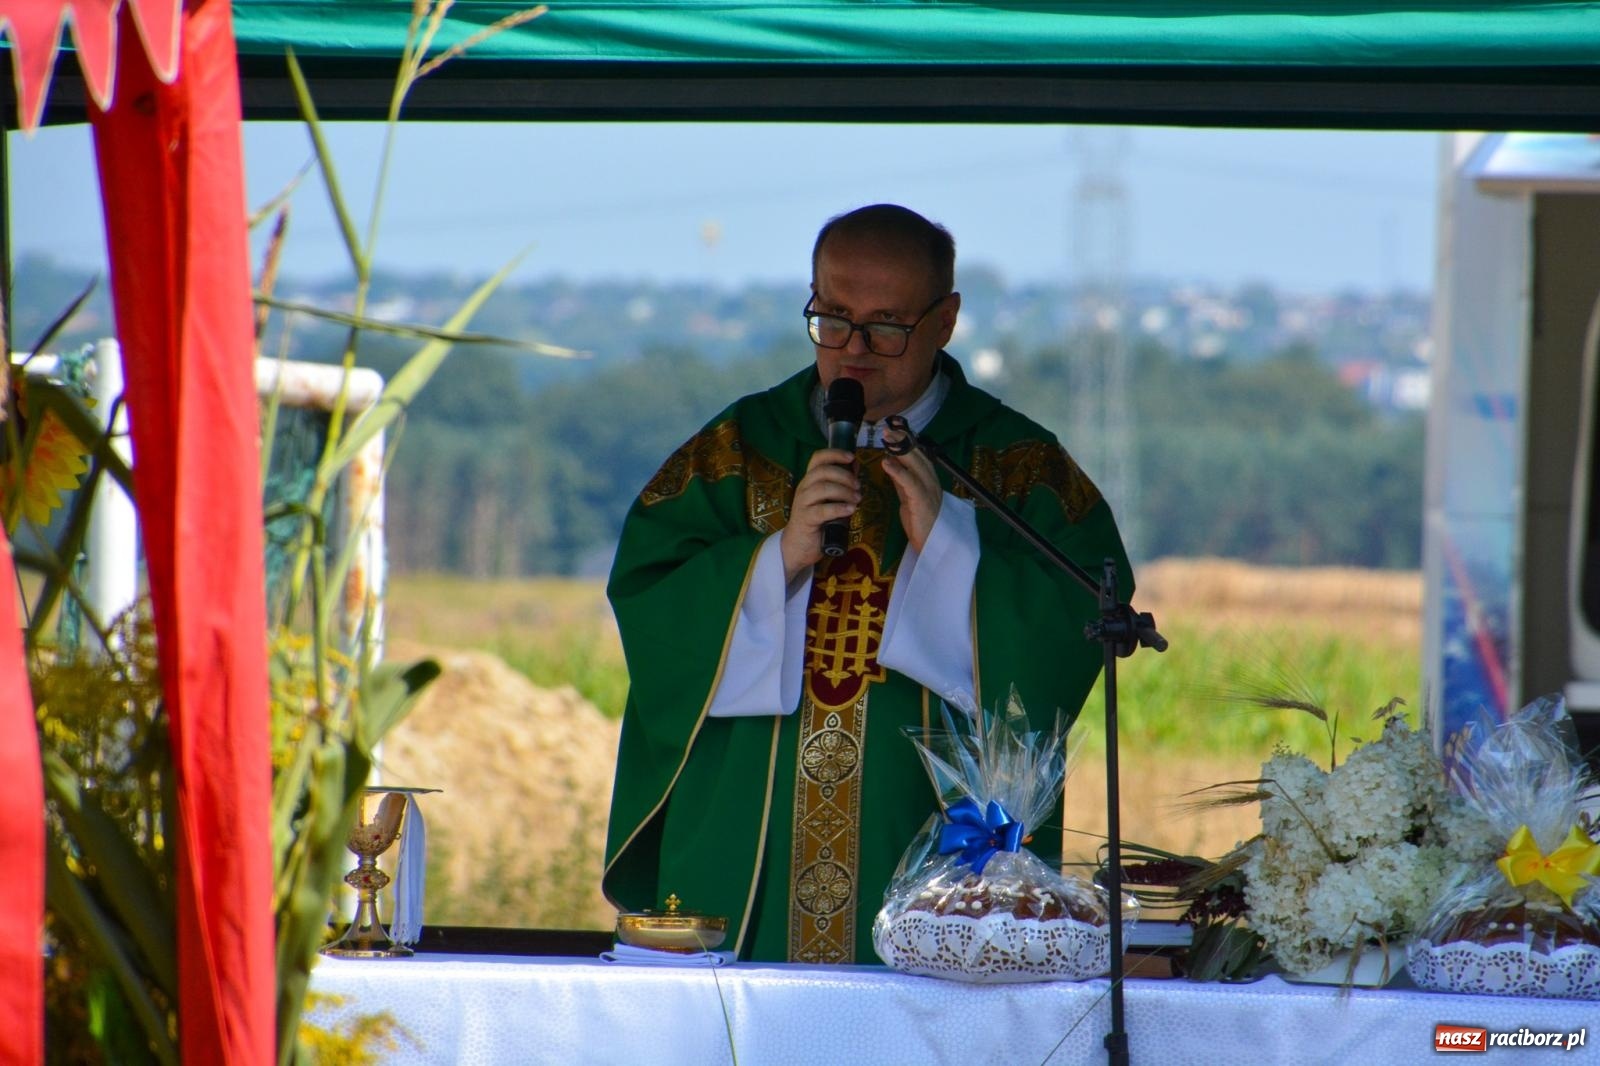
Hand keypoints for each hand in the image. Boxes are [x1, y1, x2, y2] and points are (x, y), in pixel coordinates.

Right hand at [780, 448, 859, 582]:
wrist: (799, 546)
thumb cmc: (817, 521)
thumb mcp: (830, 499)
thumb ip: (841, 484)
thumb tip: (855, 465)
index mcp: (810, 480)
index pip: (817, 458)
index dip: (834, 454)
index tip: (851, 457)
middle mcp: (804, 488)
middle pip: (822, 471)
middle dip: (845, 476)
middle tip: (858, 486)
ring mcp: (803, 503)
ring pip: (822, 488)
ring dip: (844, 491)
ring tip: (857, 499)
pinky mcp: (805, 519)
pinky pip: (822, 510)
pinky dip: (839, 508)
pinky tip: (850, 509)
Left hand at [881, 427, 941, 551]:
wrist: (932, 545)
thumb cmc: (921, 522)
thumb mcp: (909, 496)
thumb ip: (902, 480)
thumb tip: (891, 462)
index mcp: (928, 479)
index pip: (918, 455)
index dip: (906, 440)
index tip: (894, 428)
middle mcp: (931, 481)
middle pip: (918, 455)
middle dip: (902, 440)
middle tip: (888, 428)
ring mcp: (929, 490)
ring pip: (916, 464)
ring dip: (900, 449)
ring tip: (887, 437)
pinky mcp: (922, 502)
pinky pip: (910, 483)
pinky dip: (898, 471)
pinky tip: (886, 462)